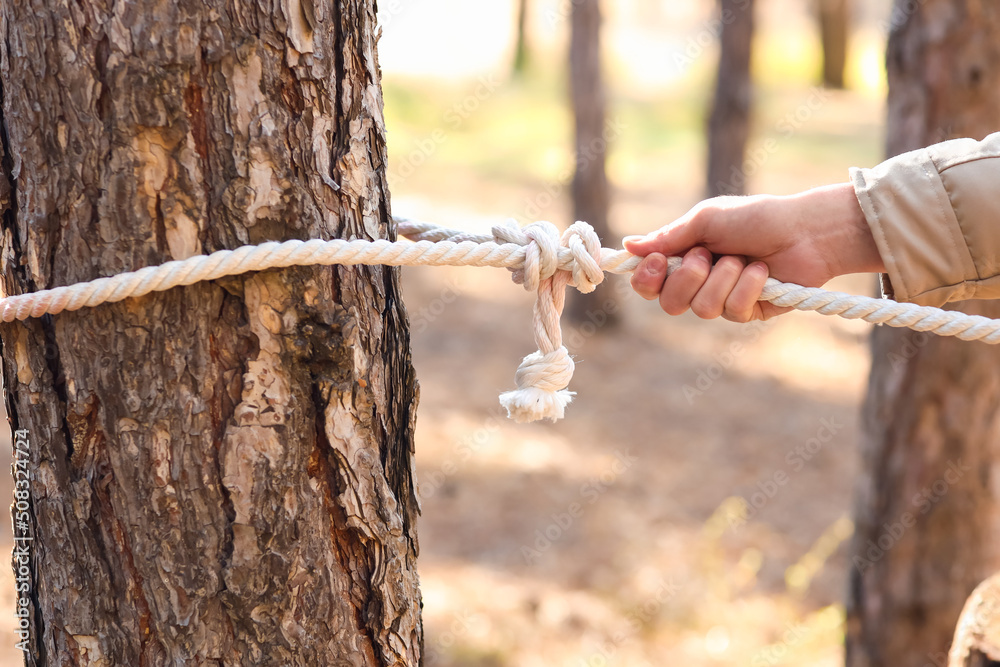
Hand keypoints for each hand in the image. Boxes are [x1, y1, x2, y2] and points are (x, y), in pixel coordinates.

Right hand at [624, 183, 883, 321]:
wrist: (805, 230)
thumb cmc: (755, 217)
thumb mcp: (705, 219)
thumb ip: (668, 237)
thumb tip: (627, 245)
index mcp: (684, 258)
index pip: (649, 284)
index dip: (647, 279)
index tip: (659, 261)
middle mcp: (699, 283)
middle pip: (669, 303)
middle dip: (688, 278)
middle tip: (708, 255)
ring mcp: (723, 300)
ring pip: (701, 309)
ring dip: (723, 279)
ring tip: (742, 259)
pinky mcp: (748, 312)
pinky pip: (732, 311)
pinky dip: (747, 287)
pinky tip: (763, 273)